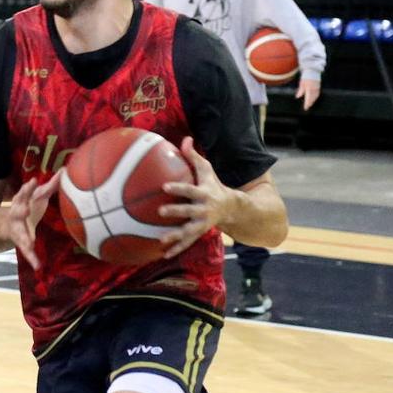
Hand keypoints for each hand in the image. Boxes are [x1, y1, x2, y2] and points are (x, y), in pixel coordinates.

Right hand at [5, 170, 61, 269]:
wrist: (5, 225)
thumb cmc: (28, 207)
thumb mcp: (37, 197)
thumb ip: (50, 186)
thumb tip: (64, 170)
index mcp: (21, 202)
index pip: (23, 193)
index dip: (28, 188)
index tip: (33, 181)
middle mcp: (16, 215)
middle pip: (17, 211)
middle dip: (20, 210)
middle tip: (25, 209)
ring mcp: (17, 230)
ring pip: (19, 233)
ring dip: (24, 238)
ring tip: (29, 244)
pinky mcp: (22, 243)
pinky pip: (26, 251)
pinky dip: (32, 259)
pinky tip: (37, 266)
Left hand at [158, 137, 232, 258]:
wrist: (232, 208)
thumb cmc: (213, 186)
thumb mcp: (207, 171)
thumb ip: (194, 157)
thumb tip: (185, 138)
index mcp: (204, 194)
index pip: (190, 189)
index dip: (178, 188)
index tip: (164, 186)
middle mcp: (204, 210)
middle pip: (189, 211)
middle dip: (176, 212)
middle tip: (160, 212)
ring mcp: (202, 223)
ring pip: (188, 231)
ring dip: (176, 236)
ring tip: (162, 240)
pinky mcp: (199, 233)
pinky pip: (187, 243)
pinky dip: (177, 249)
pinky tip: (163, 254)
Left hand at [296, 78, 320, 109]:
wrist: (312, 71)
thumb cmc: (306, 77)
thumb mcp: (302, 83)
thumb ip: (300, 91)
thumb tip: (298, 97)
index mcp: (309, 88)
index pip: (308, 98)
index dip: (307, 104)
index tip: (305, 108)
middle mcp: (314, 89)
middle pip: (312, 98)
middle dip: (310, 103)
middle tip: (307, 107)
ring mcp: (317, 88)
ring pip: (315, 97)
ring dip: (313, 101)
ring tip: (310, 104)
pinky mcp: (319, 87)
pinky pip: (318, 94)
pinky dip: (315, 97)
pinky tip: (314, 99)